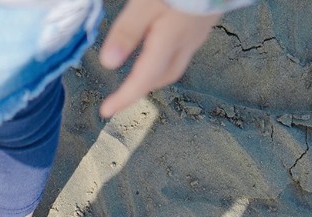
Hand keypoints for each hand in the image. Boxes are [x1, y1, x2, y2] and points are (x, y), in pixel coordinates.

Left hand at [98, 0, 220, 118]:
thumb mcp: (146, 2)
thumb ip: (128, 32)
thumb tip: (108, 64)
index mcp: (171, 40)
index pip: (143, 79)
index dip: (124, 98)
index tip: (106, 111)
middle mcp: (188, 41)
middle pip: (163, 76)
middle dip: (142, 88)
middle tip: (121, 94)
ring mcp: (200, 30)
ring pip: (176, 62)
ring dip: (155, 73)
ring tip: (137, 73)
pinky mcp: (205, 18)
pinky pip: (184, 46)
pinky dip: (167, 55)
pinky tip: (159, 44)